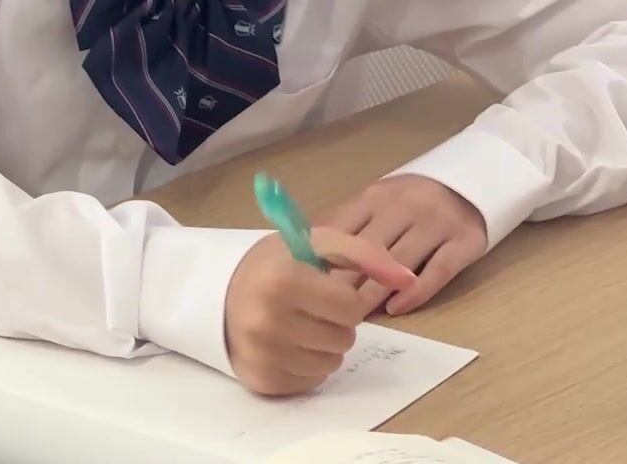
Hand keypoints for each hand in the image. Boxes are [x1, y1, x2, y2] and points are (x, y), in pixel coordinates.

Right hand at [223, 227, 416, 396]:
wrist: (218, 293)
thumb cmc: (275, 265)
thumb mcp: (317, 243)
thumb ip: (366, 254)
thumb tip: (408, 278)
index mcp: (282, 280)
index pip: (352, 308)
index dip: (345, 298)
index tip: (325, 289)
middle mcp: (268, 321)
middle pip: (344, 339)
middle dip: (336, 323)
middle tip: (311, 308)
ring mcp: (262, 354)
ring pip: (331, 364)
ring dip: (324, 346)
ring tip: (301, 325)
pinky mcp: (261, 380)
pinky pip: (311, 382)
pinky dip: (307, 365)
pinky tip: (288, 345)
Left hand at [320, 176, 488, 317]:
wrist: (471, 183)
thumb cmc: (411, 201)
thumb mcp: (376, 201)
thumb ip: (346, 223)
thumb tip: (304, 253)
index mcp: (376, 196)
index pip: (344, 230)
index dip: (324, 261)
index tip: (308, 287)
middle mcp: (406, 206)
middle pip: (369, 250)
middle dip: (345, 283)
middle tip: (327, 310)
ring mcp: (438, 223)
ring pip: (399, 263)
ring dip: (375, 293)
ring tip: (356, 316)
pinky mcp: (465, 242)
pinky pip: (437, 271)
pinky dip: (414, 293)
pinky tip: (396, 309)